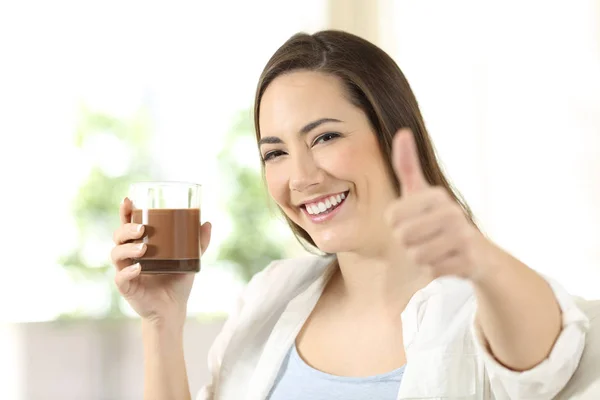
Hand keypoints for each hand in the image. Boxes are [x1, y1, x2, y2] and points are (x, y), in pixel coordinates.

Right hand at [110, 197, 211, 323]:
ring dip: (128, 249)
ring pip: (116, 254)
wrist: (173, 309)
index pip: (127, 225)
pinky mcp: (126, 288)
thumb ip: (199, 242)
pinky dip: (128, 271)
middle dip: (126, 229)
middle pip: (118, 237)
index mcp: (140, 245)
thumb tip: (207, 223)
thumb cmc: (177, 281)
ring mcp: (125, 271)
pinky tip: (138, 268)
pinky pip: (120, 278)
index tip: (128, 201)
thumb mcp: (190, 259)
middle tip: (142, 229)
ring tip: (144, 249)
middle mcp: (129, 256)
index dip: (125, 212)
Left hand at [385, 129, 486, 280]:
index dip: (397, 226)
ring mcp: (463, 237)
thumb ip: (407, 165)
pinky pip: (432, 271)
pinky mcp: (469, 261)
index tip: (413, 222)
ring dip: (421, 259)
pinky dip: (435, 271)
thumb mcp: (420, 192)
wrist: (478, 255)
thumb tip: (403, 131)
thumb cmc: (438, 220)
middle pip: (403, 237)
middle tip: (425, 239)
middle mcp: (452, 212)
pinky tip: (447, 262)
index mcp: (437, 195)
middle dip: (408, 244)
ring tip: (435, 250)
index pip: (392, 217)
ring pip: (416, 256)